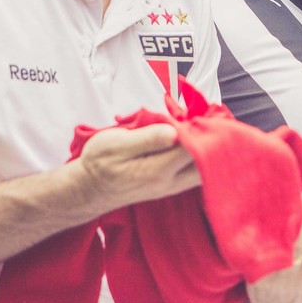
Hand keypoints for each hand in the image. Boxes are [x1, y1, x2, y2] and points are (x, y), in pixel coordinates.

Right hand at [72, 124, 200, 211]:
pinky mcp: (172, 185)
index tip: (201, 113)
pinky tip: (195, 140)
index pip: (195, 149)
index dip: (202, 129)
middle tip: (208, 117)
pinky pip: (197, 172)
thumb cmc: (98, 163)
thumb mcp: (115, 145)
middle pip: (208, 162)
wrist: (89, 189)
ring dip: (209, 148)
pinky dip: (202, 156)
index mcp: (158, 169)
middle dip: (213, 139)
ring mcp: (173, 186)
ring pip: (206, 169)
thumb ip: (147, 139)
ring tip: (202, 126)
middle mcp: (171, 181)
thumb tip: (175, 132)